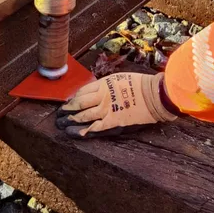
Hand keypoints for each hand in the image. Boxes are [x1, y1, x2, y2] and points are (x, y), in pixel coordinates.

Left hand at [56, 73, 179, 137]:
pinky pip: (95, 127)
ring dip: (71, 121)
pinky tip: (76, 134)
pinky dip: (84, 131)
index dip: (72, 99)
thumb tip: (95, 92)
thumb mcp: (119, 78)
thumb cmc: (140, 84)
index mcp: (103, 84)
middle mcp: (101, 96)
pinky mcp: (114, 122)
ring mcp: (107, 110)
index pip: (81, 92)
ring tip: (62, 125)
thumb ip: (106, 86)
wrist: (154, 94)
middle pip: (78, 104)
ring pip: (83, 116)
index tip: (68, 103)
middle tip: (58, 115)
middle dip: (67, 110)